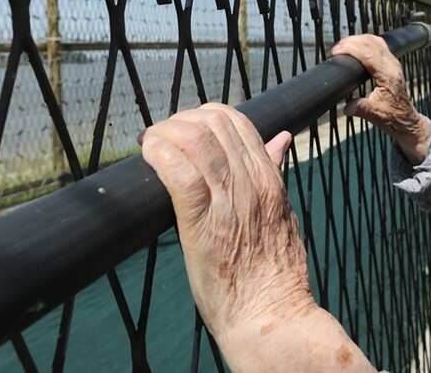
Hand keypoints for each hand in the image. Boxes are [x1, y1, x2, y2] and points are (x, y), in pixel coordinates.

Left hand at [139, 104, 308, 337]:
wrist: (271, 314)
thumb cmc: (275, 271)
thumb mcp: (282, 211)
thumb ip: (275, 173)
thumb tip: (281, 138)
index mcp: (269, 178)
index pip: (237, 122)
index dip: (204, 116)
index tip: (184, 130)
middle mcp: (251, 182)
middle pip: (212, 124)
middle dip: (180, 121)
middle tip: (161, 138)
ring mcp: (228, 200)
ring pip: (195, 141)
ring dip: (165, 134)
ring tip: (150, 145)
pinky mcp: (202, 223)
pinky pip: (180, 174)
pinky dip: (160, 156)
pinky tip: (149, 156)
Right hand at [331, 34, 429, 163]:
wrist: (405, 120)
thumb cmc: (392, 117)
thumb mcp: (376, 115)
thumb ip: (361, 109)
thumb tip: (347, 107)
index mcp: (389, 76)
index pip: (368, 53)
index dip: (350, 48)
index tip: (335, 52)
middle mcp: (392, 66)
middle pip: (370, 43)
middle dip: (350, 42)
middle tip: (335, 50)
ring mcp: (393, 62)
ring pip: (375, 40)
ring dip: (357, 40)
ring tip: (342, 47)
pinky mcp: (391, 63)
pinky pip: (378, 44)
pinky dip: (365, 42)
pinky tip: (356, 46)